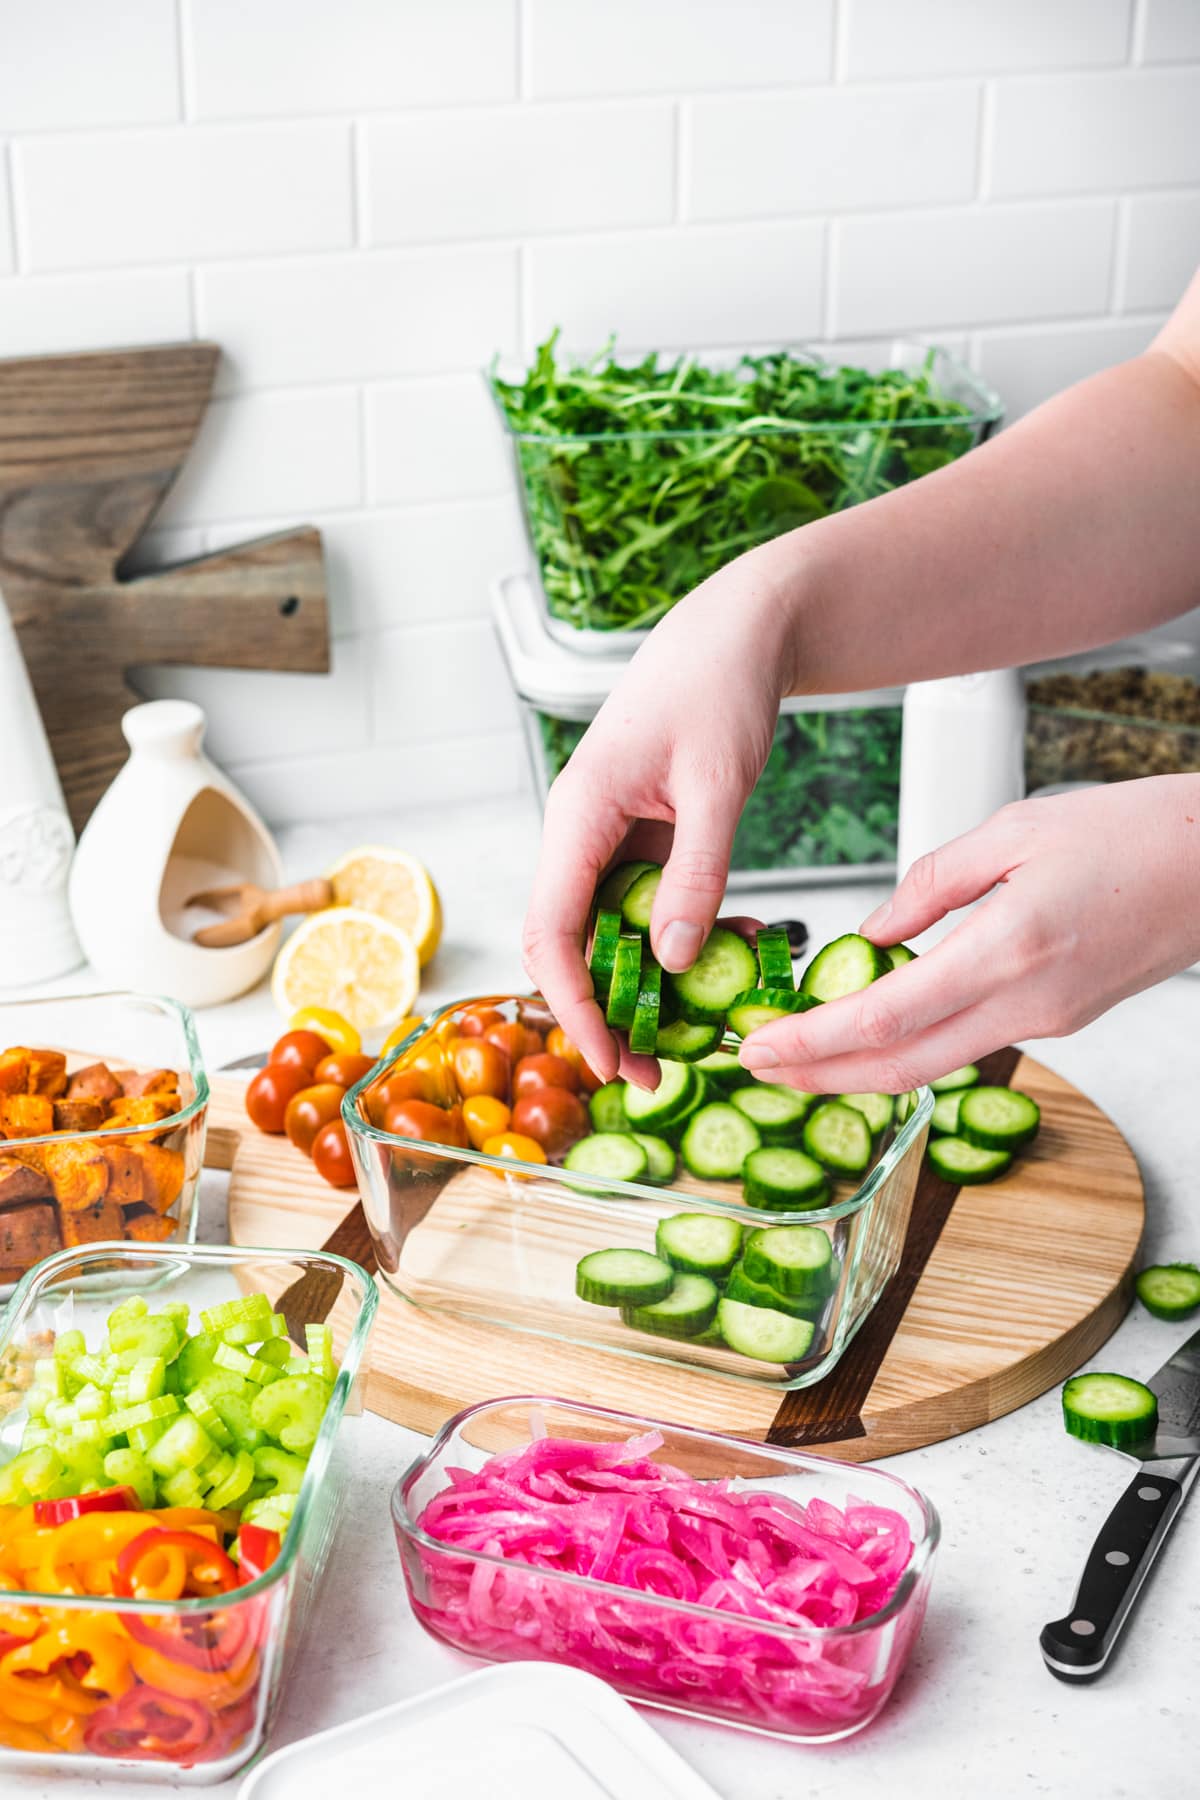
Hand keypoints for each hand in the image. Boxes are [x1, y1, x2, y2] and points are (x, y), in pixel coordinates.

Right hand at [522, 555, 792, 1083]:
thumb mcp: (719, 784)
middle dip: (599, 1013)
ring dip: (637, 988)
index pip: (551, 929)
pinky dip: (671, 944)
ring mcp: (606, 838)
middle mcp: (579, 832)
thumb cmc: (722, 688)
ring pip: (601, 934)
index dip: (574, 1002)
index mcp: (579, 813)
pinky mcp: (638, 840)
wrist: (738, 631)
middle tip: (650, 1073)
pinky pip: (639, 909)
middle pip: (563, 944)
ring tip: (687, 1038)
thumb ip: (696, 870)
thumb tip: (671, 962)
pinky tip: (723, 956)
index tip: (612, 1058)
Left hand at [738, 778, 1199, 1092]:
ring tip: (798, 1055)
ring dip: (857, 1070)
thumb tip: (869, 934)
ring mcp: (1045, 1023)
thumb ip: (928, 886)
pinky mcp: (1057, 1022)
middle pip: (898, 1066)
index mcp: (1008, 949)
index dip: (812, 1041)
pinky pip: (966, 1045)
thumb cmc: (1128, 833)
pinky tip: (870, 1030)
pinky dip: (908, 1047)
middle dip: (817, 1075)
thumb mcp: (1011, 832)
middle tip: (755, 1067)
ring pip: (931, 1066)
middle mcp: (1026, 1004)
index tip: (758, 1044)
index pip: (884, 1017)